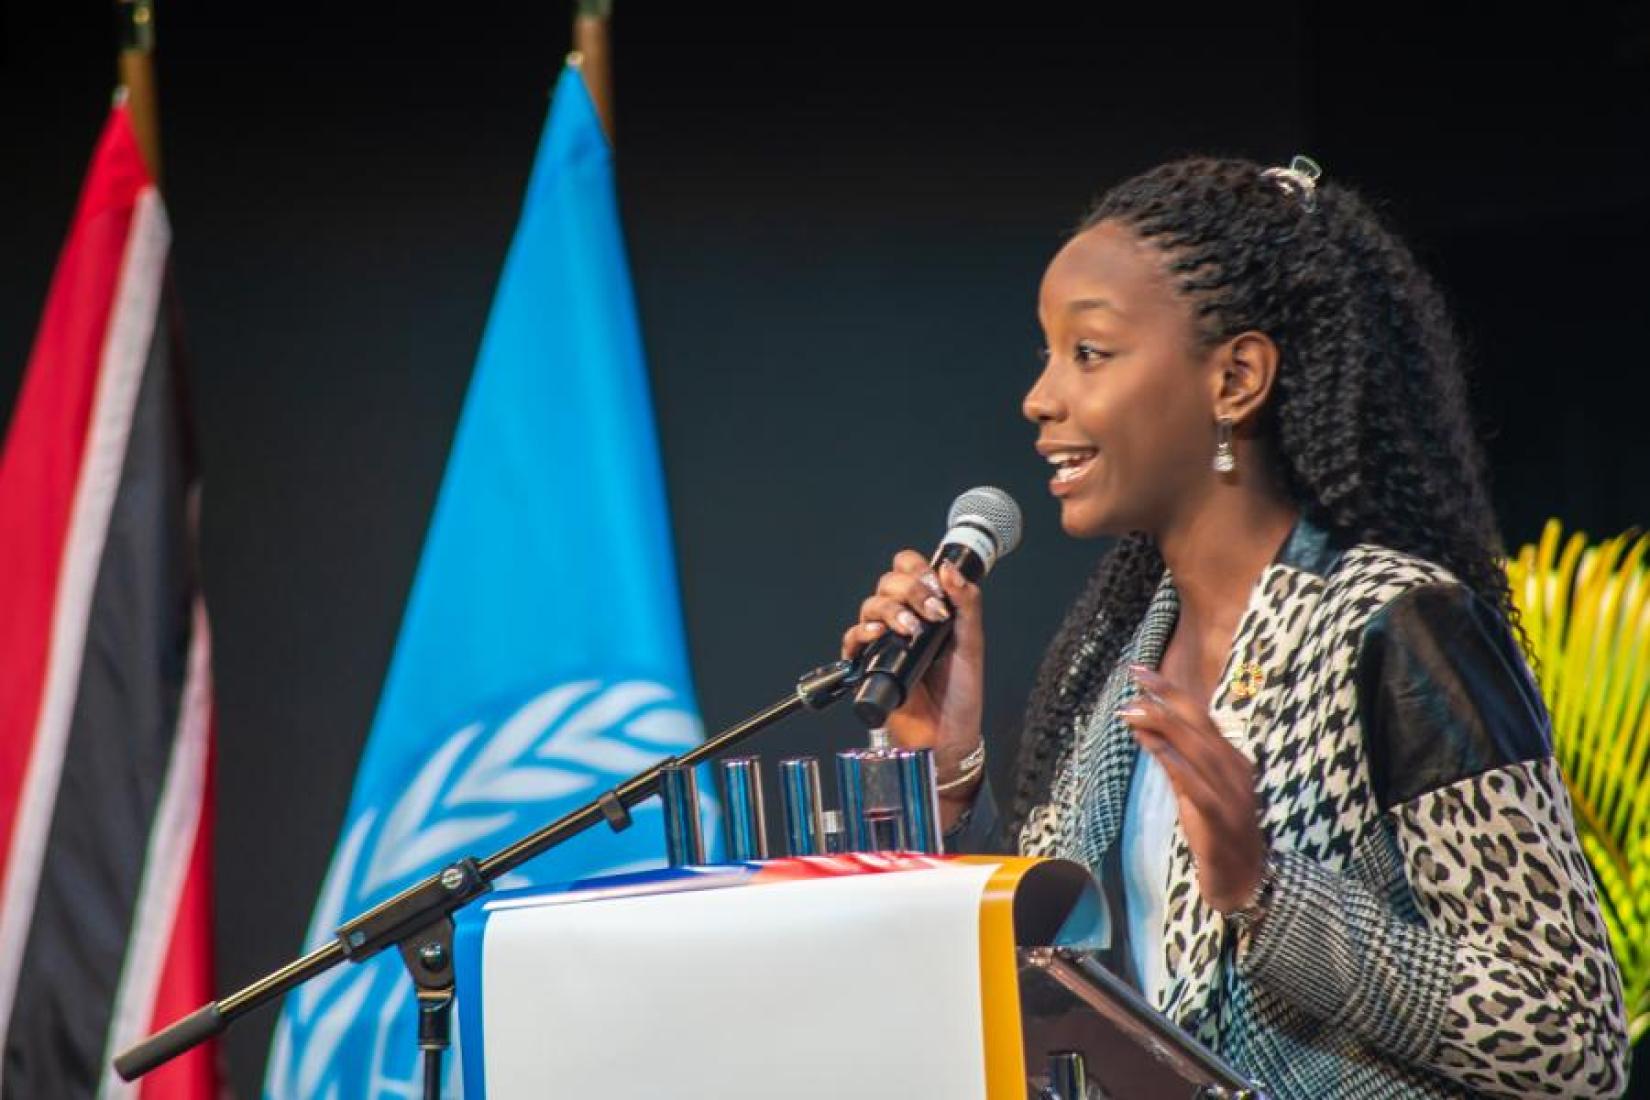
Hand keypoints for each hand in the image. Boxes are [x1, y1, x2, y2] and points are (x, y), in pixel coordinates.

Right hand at [840, 550, 984, 786]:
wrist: (948, 736)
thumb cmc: (961, 694)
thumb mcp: (972, 645)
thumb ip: (966, 604)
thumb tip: (950, 568)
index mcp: (928, 609)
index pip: (911, 569)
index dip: (919, 569)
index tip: (936, 587)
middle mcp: (905, 620)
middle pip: (889, 582)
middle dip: (910, 590)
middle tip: (931, 612)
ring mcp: (885, 641)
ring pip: (871, 605)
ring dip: (890, 609)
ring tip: (911, 629)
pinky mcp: (869, 664)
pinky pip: (852, 639)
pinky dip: (861, 631)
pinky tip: (878, 634)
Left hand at [1118, 664, 1264, 912]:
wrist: (1244, 881)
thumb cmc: (1217, 833)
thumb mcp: (1192, 791)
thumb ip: (1172, 759)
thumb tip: (1143, 726)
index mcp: (1232, 761)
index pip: (1200, 717)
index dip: (1172, 692)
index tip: (1141, 671)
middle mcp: (1235, 771)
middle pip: (1199, 725)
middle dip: (1167, 697)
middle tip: (1135, 675)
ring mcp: (1231, 794)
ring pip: (1198, 750)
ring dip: (1165, 726)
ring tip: (1134, 709)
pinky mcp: (1220, 819)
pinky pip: (1198, 787)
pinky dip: (1178, 764)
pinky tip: (1157, 749)